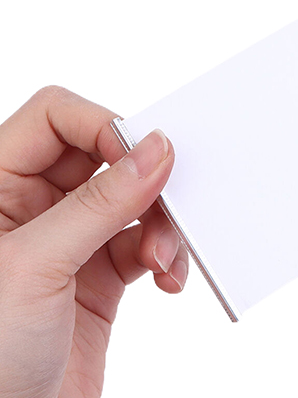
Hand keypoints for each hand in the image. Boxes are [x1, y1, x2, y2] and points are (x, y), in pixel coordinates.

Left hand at [0, 86, 188, 397]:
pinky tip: (167, 278)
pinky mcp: (96, 277)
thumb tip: (156, 149)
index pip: (56, 119)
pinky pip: (144, 243)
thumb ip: (100, 203)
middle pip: (104, 156)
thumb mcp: (35, 267)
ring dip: (159, 224)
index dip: (102, 127)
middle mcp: (30, 206)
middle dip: (143, 180)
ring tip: (163, 258)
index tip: (140, 158)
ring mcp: (66, 242)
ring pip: (132, 200)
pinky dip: (165, 255)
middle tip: (168, 201)